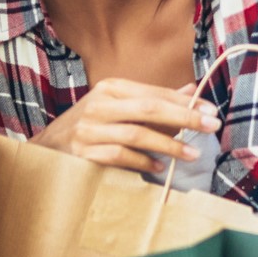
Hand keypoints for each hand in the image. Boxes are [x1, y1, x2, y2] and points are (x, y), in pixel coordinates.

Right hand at [30, 78, 220, 173]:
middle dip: (185, 118)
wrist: (45, 150)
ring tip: (192, 154)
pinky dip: (142, 162)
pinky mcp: (83, 153)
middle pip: (150, 109)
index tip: (212, 111)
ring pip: (137, 134)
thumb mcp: (118, 107)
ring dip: (169, 145)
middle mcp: (99, 105)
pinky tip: (160, 168)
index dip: (186, 103)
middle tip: (212, 126)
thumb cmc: (90, 127)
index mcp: (110, 88)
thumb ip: (153, 100)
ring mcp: (89, 129)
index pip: (155, 93)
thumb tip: (191, 92)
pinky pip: (119, 157)